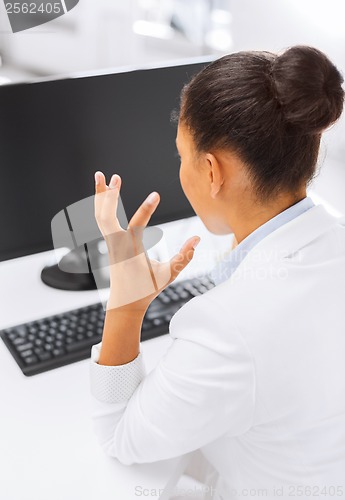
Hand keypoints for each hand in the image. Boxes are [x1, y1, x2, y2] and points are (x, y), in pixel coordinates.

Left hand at [94, 171, 199, 311]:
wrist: (124, 302)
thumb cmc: (146, 290)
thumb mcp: (169, 275)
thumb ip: (183, 257)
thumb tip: (197, 239)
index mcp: (131, 253)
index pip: (136, 227)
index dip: (146, 210)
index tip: (156, 194)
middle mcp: (117, 246)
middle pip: (106, 217)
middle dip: (109, 196)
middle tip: (115, 177)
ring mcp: (110, 243)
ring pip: (100, 216)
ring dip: (101, 196)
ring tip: (103, 176)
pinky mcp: (109, 242)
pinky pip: (102, 220)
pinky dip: (101, 204)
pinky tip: (105, 192)